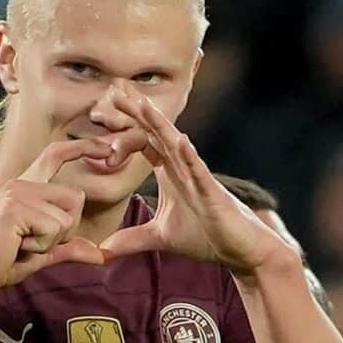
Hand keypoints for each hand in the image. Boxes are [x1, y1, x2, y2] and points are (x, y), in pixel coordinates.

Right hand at [0, 138, 113, 294]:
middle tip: (33, 242)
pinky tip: (17, 246)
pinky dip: (42, 246)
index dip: (83, 147)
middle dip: (65, 230)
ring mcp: (18, 192)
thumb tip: (101, 255)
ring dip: (51, 242)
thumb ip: (69, 248)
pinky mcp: (15, 207)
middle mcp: (22, 183)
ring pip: (66, 217)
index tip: (106, 147)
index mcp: (26, 187)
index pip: (56, 154)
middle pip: (76, 198)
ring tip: (21, 244)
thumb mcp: (42, 254)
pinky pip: (54, 229)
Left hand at [100, 90, 295, 274]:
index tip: (103, 113)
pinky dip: (189, 156)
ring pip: (176, 147)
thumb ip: (131, 240)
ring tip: (144, 105)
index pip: (146, 144)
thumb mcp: (160, 239)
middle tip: (115, 91)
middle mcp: (183, 170)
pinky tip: (181, 141)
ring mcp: (199, 179)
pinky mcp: (213, 193)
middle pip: (157, 135)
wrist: (240, 250)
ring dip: (160, 126)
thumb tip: (102, 251)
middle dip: (138, 114)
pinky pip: (200, 171)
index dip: (126, 129)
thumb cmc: (207, 237)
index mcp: (170, 175)